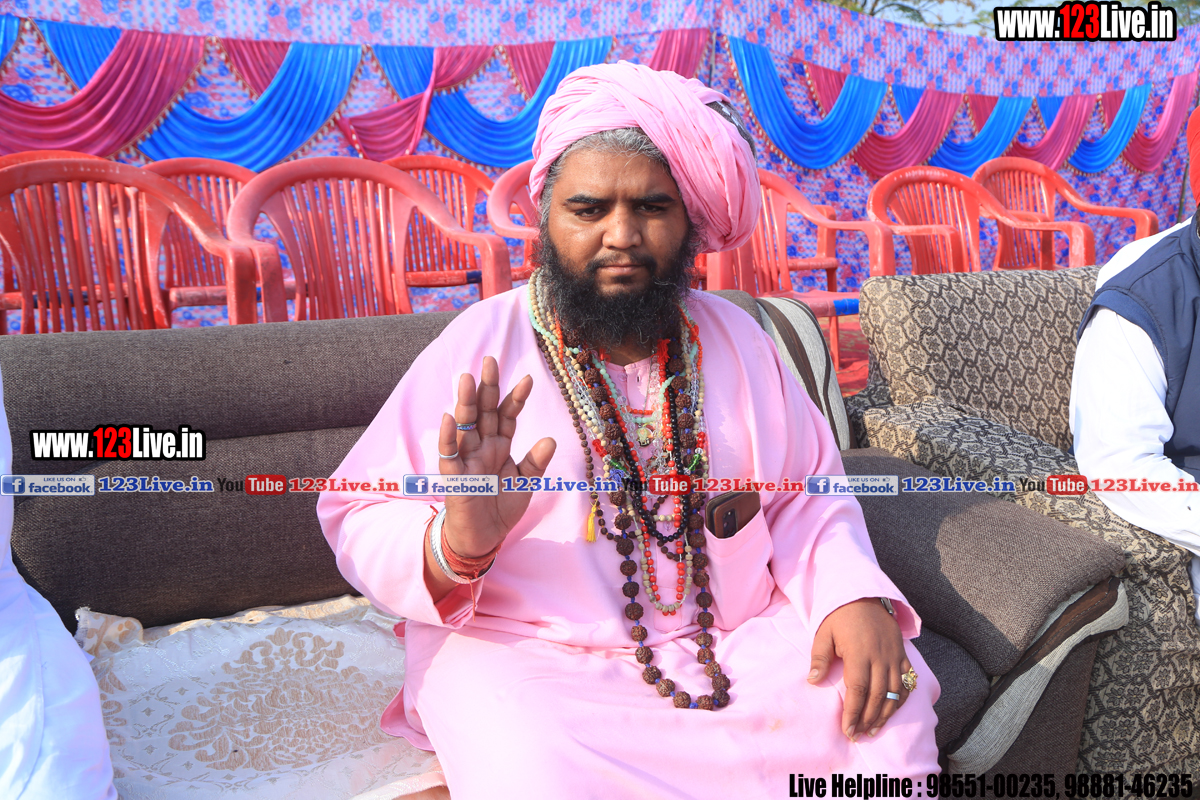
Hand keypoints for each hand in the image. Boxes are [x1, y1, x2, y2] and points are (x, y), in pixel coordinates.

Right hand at [437, 356, 555, 557]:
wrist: (483, 538)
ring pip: (465, 426)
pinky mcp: (455, 477)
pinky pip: (449, 455)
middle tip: (490, 360)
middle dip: (487, 387)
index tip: (528, 378)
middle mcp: (482, 447)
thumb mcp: (525, 483)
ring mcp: (467, 459)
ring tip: (467, 378)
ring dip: (465, 403)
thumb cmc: (501, 506)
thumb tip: (550, 439)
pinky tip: (450, 417)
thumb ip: (535, 462)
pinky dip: (449, 437)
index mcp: (499, 445)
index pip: (507, 416)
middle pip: (484, 412)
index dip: (516, 398)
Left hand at [807, 597, 910, 741]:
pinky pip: (907, 681)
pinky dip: (901, 699)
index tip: (847, 730)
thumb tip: (812, 681)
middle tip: (858, 735)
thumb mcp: (823, 633)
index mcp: (859, 652)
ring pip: (894, 692)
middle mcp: (880, 657)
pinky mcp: (903, 654)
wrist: (863, 595)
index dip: (853, 713)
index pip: (858, 690)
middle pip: (877, 696)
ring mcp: (894, 656)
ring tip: (873, 730)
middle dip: (867, 719)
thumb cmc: (839, 615)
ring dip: (885, 714)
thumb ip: (819, 658)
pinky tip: (892, 712)